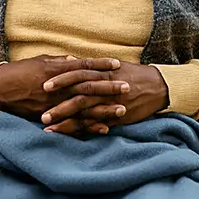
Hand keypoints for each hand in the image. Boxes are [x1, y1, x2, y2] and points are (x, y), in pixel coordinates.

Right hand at [0, 55, 126, 121]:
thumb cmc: (20, 72)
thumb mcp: (40, 61)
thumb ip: (60, 61)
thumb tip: (77, 60)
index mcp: (57, 70)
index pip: (84, 66)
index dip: (101, 65)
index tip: (118, 64)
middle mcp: (58, 87)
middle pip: (88, 87)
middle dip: (109, 87)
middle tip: (128, 87)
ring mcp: (54, 103)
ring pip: (84, 107)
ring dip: (104, 109)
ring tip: (122, 110)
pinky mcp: (50, 117)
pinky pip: (72, 124)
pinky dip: (88, 127)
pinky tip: (104, 129)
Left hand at [41, 61, 169, 135]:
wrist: (158, 86)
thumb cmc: (133, 73)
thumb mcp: (112, 66)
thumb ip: (92, 67)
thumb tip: (70, 62)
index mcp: (102, 72)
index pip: (77, 74)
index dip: (60, 80)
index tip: (43, 86)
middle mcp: (105, 86)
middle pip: (78, 95)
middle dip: (59, 104)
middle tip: (40, 112)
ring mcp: (111, 103)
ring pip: (86, 112)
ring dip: (66, 120)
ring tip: (48, 127)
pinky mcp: (118, 116)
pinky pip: (98, 124)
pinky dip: (85, 130)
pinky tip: (71, 136)